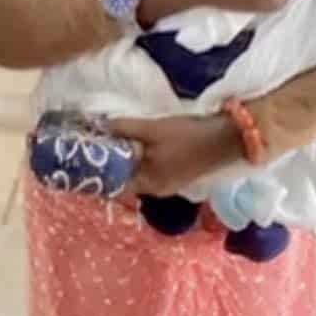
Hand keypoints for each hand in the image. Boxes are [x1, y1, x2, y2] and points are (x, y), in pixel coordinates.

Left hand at [107, 114, 243, 196]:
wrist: (225, 137)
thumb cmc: (187, 136)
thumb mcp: (152, 129)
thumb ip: (125, 129)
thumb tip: (100, 126)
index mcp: (149, 185)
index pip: (116, 185)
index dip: (102, 172)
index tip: (90, 156)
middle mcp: (158, 190)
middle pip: (128, 179)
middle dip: (115, 163)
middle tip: (100, 144)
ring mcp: (169, 183)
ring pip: (141, 173)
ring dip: (129, 160)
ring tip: (116, 141)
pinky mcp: (178, 174)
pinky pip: (153, 169)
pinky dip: (143, 159)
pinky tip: (139, 144)